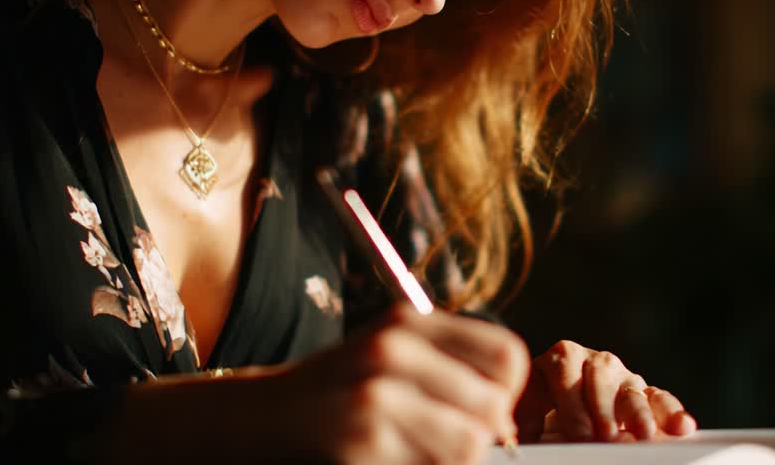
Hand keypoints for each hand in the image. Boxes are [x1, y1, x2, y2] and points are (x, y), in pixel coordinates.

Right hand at [272, 304, 530, 463]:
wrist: (266, 414)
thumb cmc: (341, 389)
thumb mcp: (393, 356)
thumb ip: (450, 371)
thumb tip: (507, 421)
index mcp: (411, 322)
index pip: (507, 355)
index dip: (507, 392)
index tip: (484, 411)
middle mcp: (396, 347)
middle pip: (493, 404)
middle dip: (484, 436)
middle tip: (451, 442)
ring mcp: (377, 392)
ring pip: (469, 443)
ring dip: (454, 458)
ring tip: (421, 451)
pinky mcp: (363, 435)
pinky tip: (395, 457)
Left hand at [513, 340, 696, 442]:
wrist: (556, 394)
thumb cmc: (539, 403)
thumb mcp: (524, 405)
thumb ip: (518, 417)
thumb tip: (509, 435)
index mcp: (560, 357)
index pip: (564, 369)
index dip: (572, 402)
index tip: (579, 433)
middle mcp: (595, 361)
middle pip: (601, 375)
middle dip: (604, 407)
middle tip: (605, 435)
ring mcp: (623, 376)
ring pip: (632, 388)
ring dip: (638, 413)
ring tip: (644, 435)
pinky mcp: (645, 393)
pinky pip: (661, 399)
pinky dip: (672, 413)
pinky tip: (682, 428)